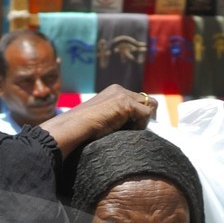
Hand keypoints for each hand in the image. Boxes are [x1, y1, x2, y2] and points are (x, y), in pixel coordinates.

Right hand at [42, 86, 157, 158]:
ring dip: (143, 121)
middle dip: (145, 117)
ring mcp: (123, 95)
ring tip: (130, 132)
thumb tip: (133, 126)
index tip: (134, 129)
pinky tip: (127, 132)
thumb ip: (117, 117)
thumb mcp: (104, 118)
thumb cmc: (83, 128)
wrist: (74, 126)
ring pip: (149, 106)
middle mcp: (119, 90)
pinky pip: (146, 114)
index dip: (139, 115)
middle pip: (147, 101)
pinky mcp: (125, 104)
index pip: (137, 100)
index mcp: (114, 91)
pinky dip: (141, 125)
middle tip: (137, 131)